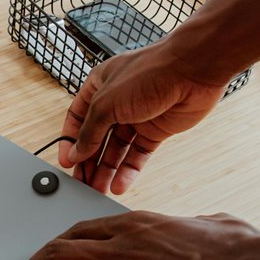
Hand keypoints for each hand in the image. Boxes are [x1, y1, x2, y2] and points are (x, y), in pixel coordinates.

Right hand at [58, 44, 228, 193]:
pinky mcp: (157, 130)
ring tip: (98, 190)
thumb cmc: (149, 72)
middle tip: (82, 182)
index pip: (77, 119)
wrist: (193, 69)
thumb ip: (90, 131)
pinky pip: (138, 155)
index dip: (70, 141)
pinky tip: (119, 184)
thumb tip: (77, 153)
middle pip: (96, 138)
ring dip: (106, 170)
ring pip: (117, 150)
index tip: (67, 162)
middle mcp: (116, 102)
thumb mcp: (106, 103)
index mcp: (99, 87)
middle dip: (88, 161)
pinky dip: (129, 170)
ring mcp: (137, 117)